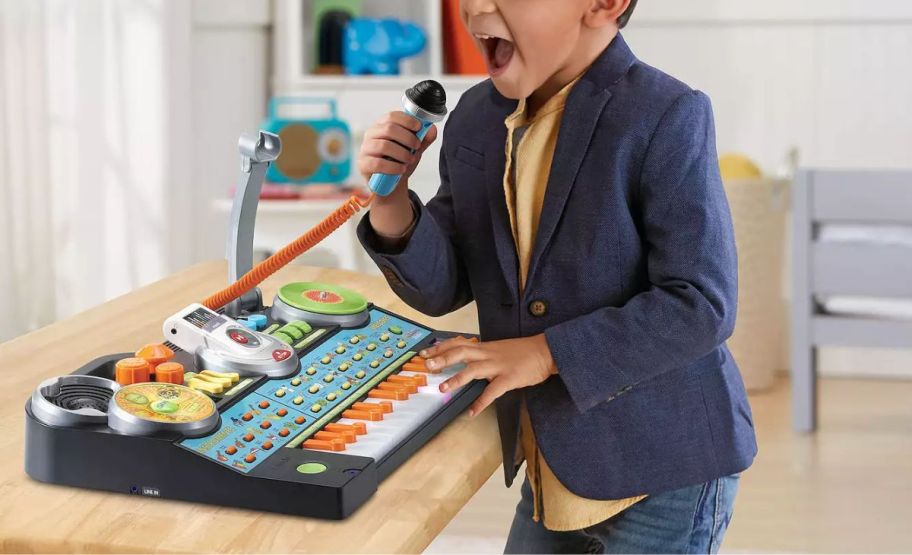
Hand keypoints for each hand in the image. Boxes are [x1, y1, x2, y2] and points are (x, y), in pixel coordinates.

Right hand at [357, 111, 437, 183]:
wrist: (391, 183)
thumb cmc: (400, 161)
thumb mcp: (414, 149)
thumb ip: (423, 139)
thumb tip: (432, 129)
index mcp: (382, 126)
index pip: (391, 116)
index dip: (407, 120)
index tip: (419, 127)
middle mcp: (371, 134)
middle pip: (388, 129)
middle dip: (407, 138)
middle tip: (417, 146)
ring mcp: (365, 149)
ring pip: (384, 146)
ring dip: (402, 153)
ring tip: (410, 160)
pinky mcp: (363, 164)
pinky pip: (378, 163)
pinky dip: (393, 167)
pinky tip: (402, 169)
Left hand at [421, 335, 557, 416]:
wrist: (546, 352)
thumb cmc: (524, 352)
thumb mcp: (500, 349)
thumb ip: (484, 354)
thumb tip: (468, 361)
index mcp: (485, 347)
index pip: (458, 343)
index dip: (440, 347)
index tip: (426, 351)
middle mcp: (488, 354)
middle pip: (461, 352)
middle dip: (442, 358)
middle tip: (427, 364)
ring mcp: (498, 366)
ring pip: (472, 369)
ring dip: (456, 378)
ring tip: (443, 388)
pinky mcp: (509, 378)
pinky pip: (492, 391)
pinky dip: (481, 402)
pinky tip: (472, 412)